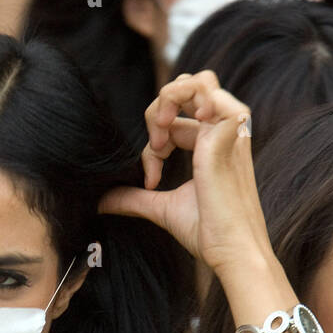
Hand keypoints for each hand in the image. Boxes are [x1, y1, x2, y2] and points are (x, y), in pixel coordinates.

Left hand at [98, 71, 274, 279]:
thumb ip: (134, 198)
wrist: (231, 251)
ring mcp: (228, 129)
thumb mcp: (162, 208)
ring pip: (198, 81)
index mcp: (211, 146)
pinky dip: (179, 99)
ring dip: (168, 100)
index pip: (175, 126)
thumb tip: (101, 201)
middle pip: (189, 90)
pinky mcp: (228, 131)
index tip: (151, 181)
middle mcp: (223, 133)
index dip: (152, 149)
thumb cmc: (208, 232)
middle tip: (154, 144)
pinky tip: (168, 128)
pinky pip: (205, 89)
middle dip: (160, 109)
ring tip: (160, 131)